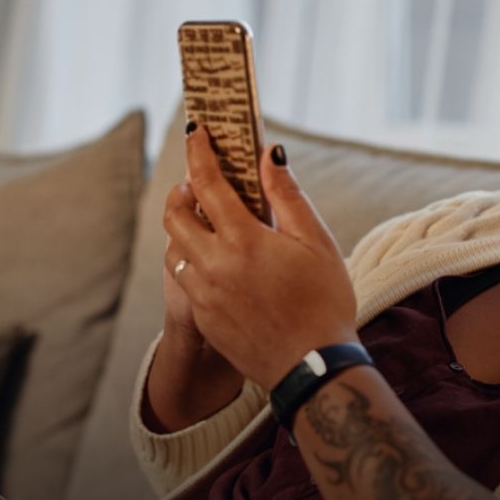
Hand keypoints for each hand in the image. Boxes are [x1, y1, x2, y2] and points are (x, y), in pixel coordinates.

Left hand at [163, 127, 358, 390]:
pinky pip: (186, 281)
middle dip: (181, 191)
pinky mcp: (204, 319)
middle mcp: (214, 265)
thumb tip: (267, 154)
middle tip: (198, 183)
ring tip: (208, 222)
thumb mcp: (316, 243)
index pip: (208, 182)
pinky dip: (194, 261)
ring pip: (175, 249)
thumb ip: (287, 196)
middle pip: (174, 215)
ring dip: (185, 228)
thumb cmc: (325, 302)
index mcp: (243, 240)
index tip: (197, 130)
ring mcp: (204, 295)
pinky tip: (219, 264)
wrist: (314, 368)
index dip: (199, 151)